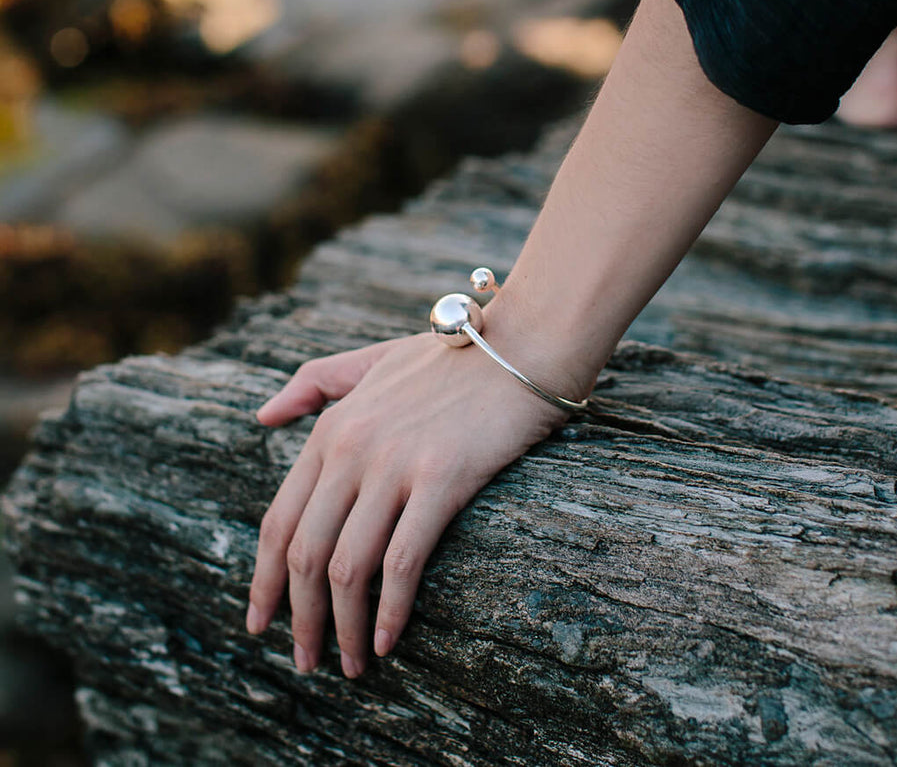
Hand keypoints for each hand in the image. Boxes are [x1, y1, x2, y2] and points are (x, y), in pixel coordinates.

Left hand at [245, 329, 568, 677]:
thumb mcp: (372, 359)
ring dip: (341, 627)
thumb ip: (314, 382)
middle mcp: (351, 448)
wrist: (521, 347)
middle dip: (298, 617)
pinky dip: (390, 612)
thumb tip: (261, 416)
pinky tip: (387, 642)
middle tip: (304, 661)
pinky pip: (402, 562)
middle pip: (305, 553)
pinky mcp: (442, 480)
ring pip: (347, 566)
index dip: (263, 578)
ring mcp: (395, 464)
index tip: (259, 620)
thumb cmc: (450, 358)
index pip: (279, 518)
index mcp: (331, 427)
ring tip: (349, 665)